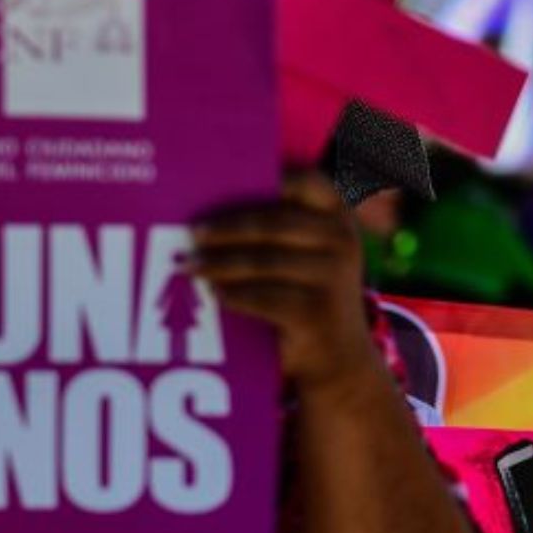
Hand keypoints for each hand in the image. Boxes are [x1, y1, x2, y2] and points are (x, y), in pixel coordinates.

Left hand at [190, 173, 375, 391]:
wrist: (339, 355)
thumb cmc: (310, 290)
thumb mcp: (311, 252)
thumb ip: (282, 224)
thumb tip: (215, 204)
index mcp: (340, 216)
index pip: (307, 182)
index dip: (269, 177)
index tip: (227, 179)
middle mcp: (342, 241)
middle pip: (271, 224)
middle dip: (225, 227)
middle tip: (191, 232)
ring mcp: (332, 277)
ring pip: (261, 262)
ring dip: (218, 263)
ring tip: (190, 265)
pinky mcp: (315, 312)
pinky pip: (261, 297)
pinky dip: (232, 295)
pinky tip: (214, 293)